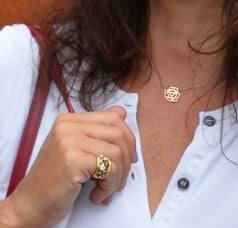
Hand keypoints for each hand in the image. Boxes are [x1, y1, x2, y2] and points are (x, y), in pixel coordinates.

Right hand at [0, 106, 136, 226]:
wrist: (29, 205)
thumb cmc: (54, 181)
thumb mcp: (76, 148)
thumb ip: (97, 130)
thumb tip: (122, 112)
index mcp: (69, 120)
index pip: (113, 118)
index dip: (128, 138)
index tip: (129, 157)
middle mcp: (68, 126)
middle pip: (118, 133)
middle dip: (127, 159)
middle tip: (120, 178)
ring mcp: (69, 141)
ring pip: (117, 152)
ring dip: (118, 177)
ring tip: (107, 189)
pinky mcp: (72, 159)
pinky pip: (109, 168)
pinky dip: (109, 186)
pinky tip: (97, 195)